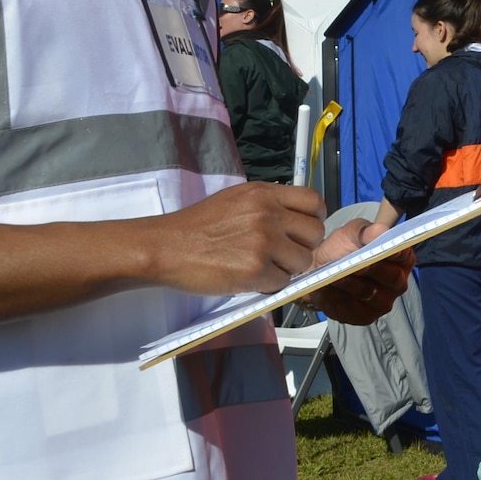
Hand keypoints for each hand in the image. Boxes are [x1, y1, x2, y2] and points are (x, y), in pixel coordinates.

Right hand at [151, 182, 327, 295]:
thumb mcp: (236, 199)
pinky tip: (252, 279)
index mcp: (264, 193)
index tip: (305, 230)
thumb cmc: (196, 226)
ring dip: (288, 268)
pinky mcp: (255, 270)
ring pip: (303, 261)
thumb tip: (296, 220)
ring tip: (264, 267)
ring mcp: (264, 242)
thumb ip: (267, 205)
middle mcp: (269, 214)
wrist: (165, 247)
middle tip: (283, 254)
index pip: (313, 201)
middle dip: (303, 246)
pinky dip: (271, 285)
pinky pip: (283, 282)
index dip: (315, 218)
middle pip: (315, 233)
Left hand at [303, 219, 412, 324]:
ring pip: (370, 294)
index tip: (381, 248)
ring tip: (335, 276)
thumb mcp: (352, 232)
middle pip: (392, 277)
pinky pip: (355, 310)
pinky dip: (340, 299)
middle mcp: (398, 282)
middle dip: (371, 269)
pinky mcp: (366, 317)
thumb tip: (380, 230)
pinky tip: (330, 290)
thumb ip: (365, 231)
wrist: (320, 270)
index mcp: (402, 258)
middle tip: (354, 263)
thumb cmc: (342, 249)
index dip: (395, 252)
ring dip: (351, 284)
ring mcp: (384, 302)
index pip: (405, 255)